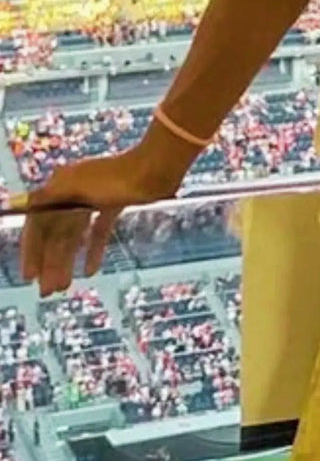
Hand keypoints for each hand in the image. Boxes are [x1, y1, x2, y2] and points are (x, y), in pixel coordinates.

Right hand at [19, 148, 176, 297]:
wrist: (154, 170)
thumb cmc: (116, 177)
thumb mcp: (77, 185)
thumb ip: (49, 196)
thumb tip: (25, 203)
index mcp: (59, 186)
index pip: (37, 225)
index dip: (32, 251)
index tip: (30, 276)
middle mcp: (71, 192)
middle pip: (55, 234)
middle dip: (50, 263)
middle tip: (49, 291)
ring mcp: (93, 198)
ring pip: (75, 236)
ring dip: (68, 261)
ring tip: (65, 286)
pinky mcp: (113, 204)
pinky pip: (98, 231)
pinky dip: (93, 250)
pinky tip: (90, 271)